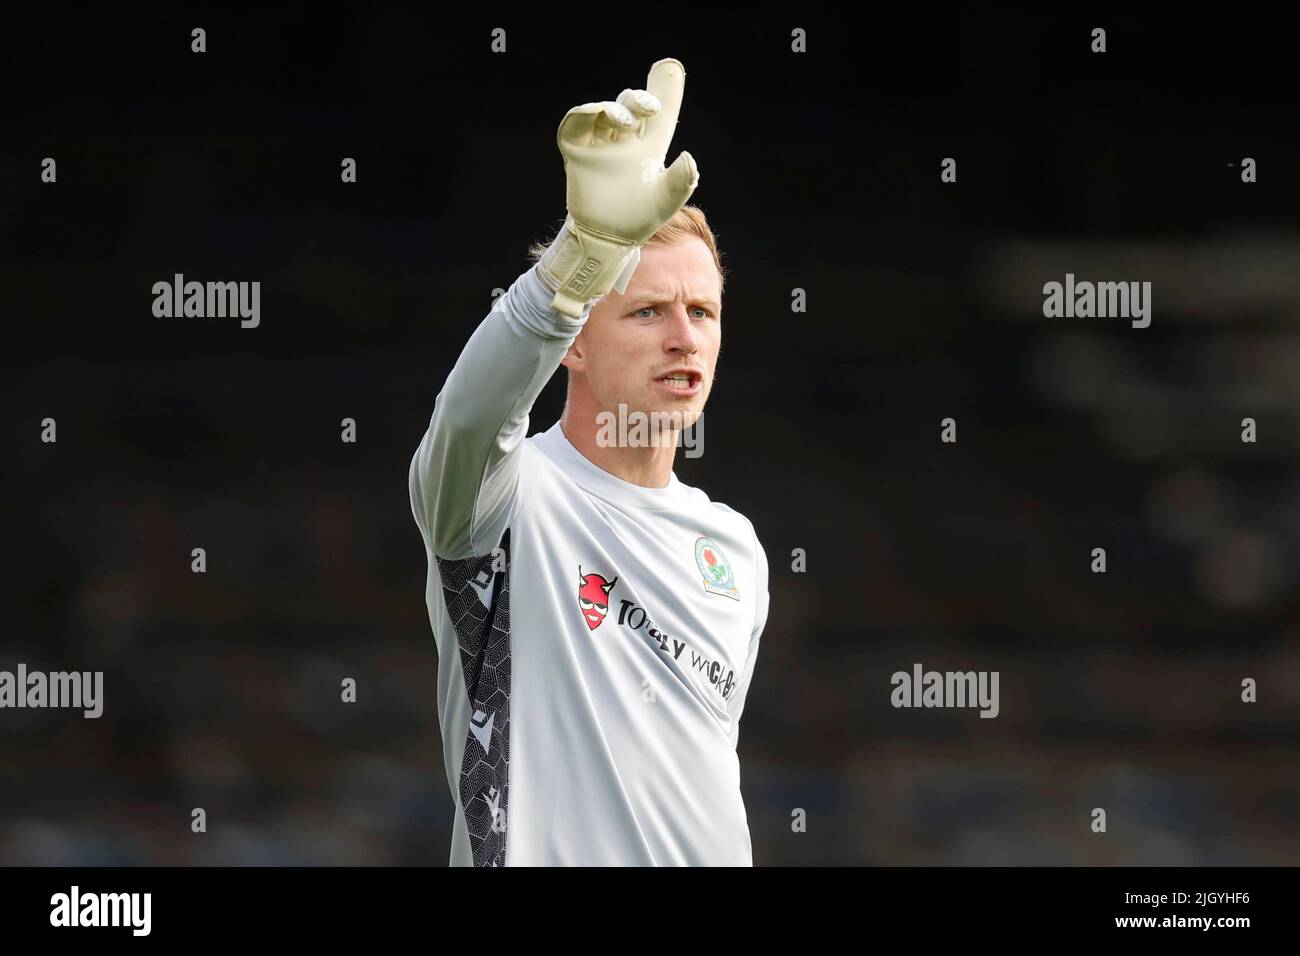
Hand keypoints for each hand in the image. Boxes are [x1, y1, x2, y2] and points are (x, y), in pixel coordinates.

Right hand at [538, 58, 699, 317]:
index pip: (660, 115)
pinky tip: (598, 115)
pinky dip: (586, 113)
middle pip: (632, 106)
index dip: (667, 90)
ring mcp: (600, 144)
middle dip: (640, 98)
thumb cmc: (638, 220)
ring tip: (626, 122)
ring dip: (616, 108)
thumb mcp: (665, 202)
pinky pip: (576, 122)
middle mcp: (624, 141)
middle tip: (650, 107)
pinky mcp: (577, 151)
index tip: (670, 67)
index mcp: (649, 148)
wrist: (605, 239)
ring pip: (605, 111)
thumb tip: (690, 158)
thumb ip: (680, 182)